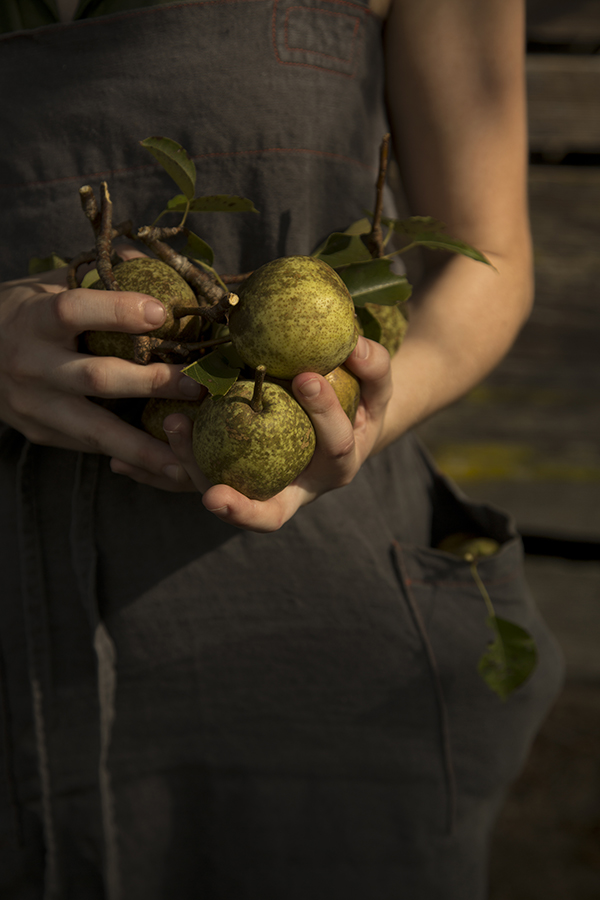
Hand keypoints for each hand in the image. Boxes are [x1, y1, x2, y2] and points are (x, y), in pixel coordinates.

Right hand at [0, 257, 203, 476]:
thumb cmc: (24, 314)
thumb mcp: (46, 286)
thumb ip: (95, 275)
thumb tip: (150, 260)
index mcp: (34, 319)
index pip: (73, 311)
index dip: (117, 310)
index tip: (164, 311)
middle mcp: (31, 364)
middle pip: (96, 377)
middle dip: (152, 383)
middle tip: (198, 385)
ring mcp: (34, 405)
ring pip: (95, 430)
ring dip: (145, 447)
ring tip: (185, 460)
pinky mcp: (41, 433)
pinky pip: (89, 446)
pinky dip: (128, 456)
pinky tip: (163, 465)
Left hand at [110, 336, 391, 530]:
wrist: (340, 426)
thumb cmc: (359, 402)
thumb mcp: (376, 385)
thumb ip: (372, 366)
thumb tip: (355, 342)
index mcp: (338, 465)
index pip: (335, 447)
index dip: (324, 416)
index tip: (306, 377)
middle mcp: (297, 490)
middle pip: (269, 513)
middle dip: (241, 508)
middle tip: (212, 494)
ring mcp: (260, 489)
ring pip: (223, 496)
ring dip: (191, 474)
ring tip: (169, 430)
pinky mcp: (228, 480)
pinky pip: (193, 481)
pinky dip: (159, 474)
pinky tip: (121, 464)